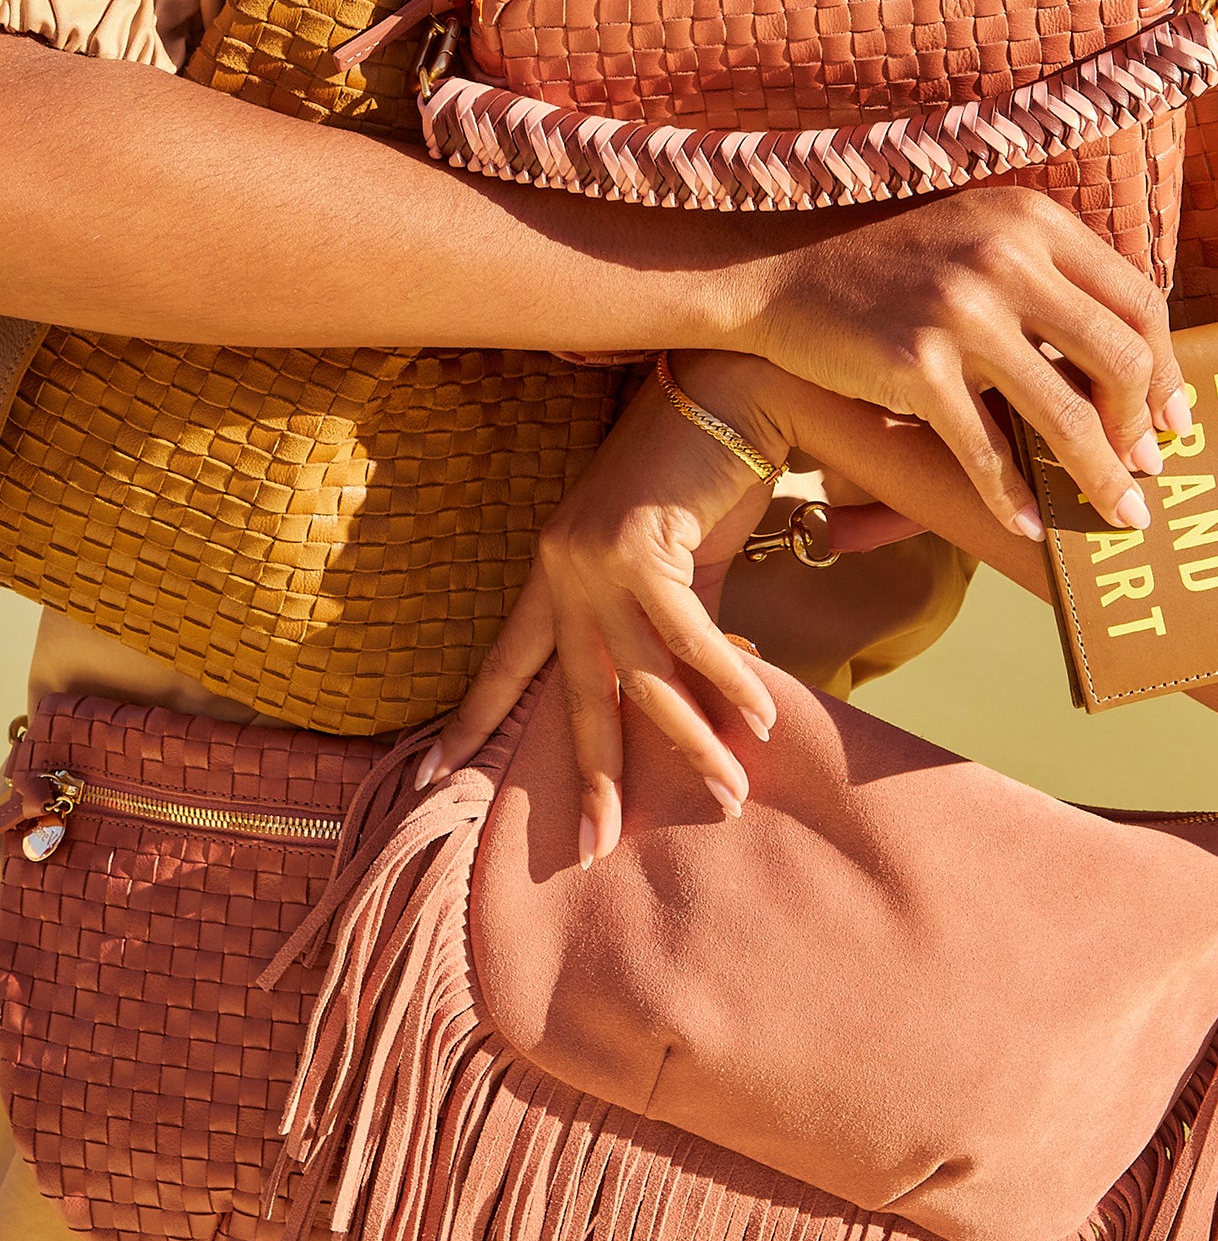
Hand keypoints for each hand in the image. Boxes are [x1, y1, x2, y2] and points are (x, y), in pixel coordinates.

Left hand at [421, 357, 788, 859]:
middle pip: (575, 694)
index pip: (506, 662)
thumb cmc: (699, 473)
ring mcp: (597, 560)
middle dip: (590, 777)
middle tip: (595, 848)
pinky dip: (728, 681)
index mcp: (553, 571)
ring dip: (691, 744)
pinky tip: (758, 720)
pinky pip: (689, 636)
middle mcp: (562, 569)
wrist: (725, 392)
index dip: (474, 721)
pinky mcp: (642, 549)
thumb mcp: (670, 559)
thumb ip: (667, 623)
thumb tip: (696, 699)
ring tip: (726, 797)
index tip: (436, 776)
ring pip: (642, 678)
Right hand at [747, 187, 1189, 540]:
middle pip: (1120, 357)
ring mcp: (960, 310)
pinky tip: (1031, 523)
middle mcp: (1004, 256)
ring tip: (1120, 516)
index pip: (1140, 299)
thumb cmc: (891, 268)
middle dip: (1143, 427)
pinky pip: (986, 450)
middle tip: (1149, 469)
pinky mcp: (915, 365)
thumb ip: (1047, 278)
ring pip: (1065, 415)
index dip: (1168, 369)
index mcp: (1032, 220)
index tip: (1173, 417)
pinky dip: (1014, 497)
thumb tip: (1128, 365)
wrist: (778, 277)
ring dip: (1101, 478)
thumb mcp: (978, 238)